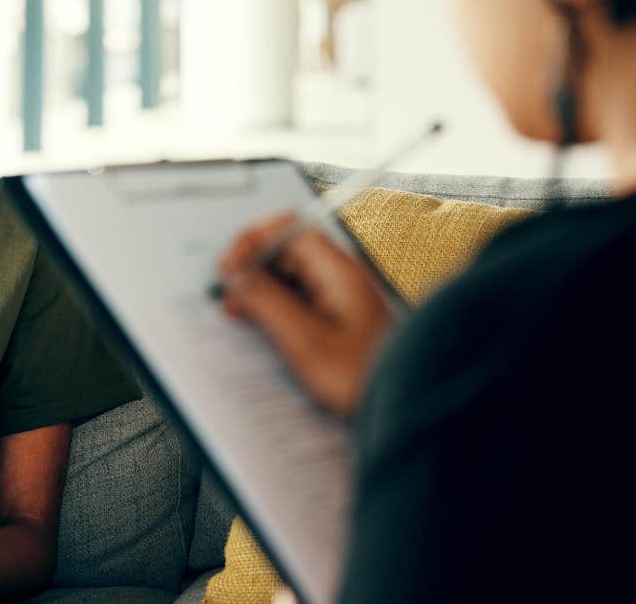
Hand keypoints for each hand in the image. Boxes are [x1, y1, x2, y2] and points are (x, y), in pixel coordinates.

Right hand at [217, 211, 394, 417]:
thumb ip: (266, 301)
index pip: (287, 228)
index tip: (231, 269)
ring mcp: (340, 294)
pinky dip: (275, 304)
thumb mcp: (304, 340)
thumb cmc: (363, 377)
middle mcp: (340, 276)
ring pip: (290, 273)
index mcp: (337, 272)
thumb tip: (236, 275)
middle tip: (231, 295)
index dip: (252, 242)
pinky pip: (299, 296)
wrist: (404, 405)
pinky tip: (264, 324)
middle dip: (252, 266)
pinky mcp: (338, 315)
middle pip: (286, 249)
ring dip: (261, 287)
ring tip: (241, 311)